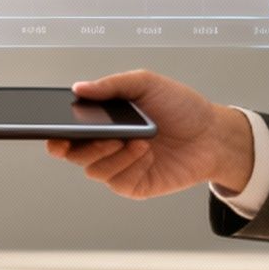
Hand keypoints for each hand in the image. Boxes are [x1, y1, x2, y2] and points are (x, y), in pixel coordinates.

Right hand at [45, 70, 252, 198]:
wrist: (212, 133)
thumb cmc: (180, 107)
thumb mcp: (146, 84)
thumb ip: (111, 85)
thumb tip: (78, 88)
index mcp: (103, 121)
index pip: (68, 132)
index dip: (56, 135)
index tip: (56, 132)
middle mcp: (107, 146)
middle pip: (74, 154)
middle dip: (82, 146)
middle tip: (103, 135)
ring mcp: (120, 167)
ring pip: (94, 169)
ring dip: (112, 154)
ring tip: (136, 141)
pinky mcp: (135, 185)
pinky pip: (118, 181)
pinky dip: (129, 166)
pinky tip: (146, 154)